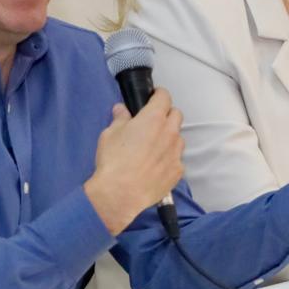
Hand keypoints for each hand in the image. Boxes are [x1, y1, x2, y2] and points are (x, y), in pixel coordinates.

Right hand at [85, 92, 184, 233]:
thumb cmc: (114, 160)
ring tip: (154, 147)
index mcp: (154, 118)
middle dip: (167, 114)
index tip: (153, 97)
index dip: (159, 95)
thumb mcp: (110, 134)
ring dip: (169, 137)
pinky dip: (169, 159)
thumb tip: (121, 109)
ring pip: (178, 138)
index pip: (164, 97)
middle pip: (176, 115)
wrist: (120, 193)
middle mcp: (170, 133)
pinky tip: (155, 166)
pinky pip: (177, 159)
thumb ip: (120, 118)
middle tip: (153, 122)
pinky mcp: (178, 171)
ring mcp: (176, 153)